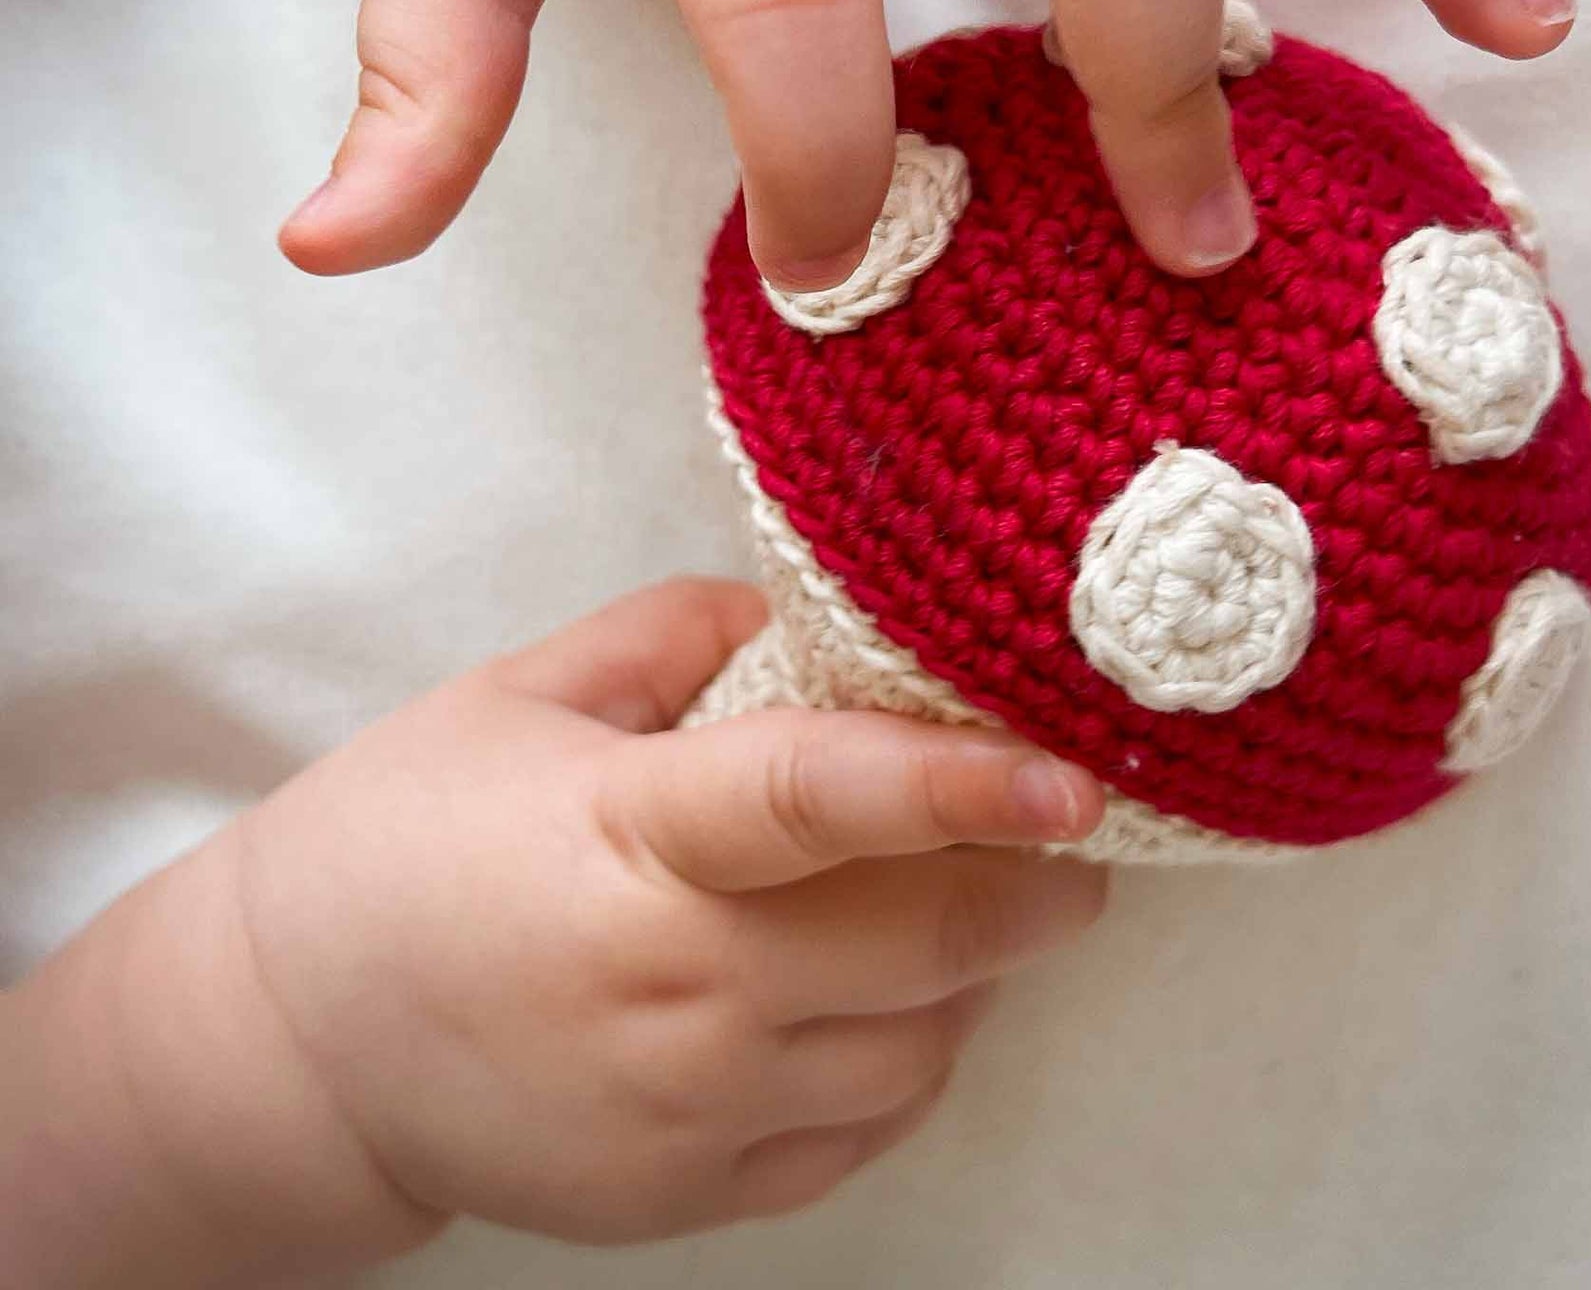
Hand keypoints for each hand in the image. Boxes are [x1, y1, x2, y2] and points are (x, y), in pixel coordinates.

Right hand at [3, 581, 1106, 1280]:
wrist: (289, 1049)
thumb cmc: (399, 839)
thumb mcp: (517, 696)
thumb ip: (674, 636)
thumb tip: (808, 618)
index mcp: (626, 835)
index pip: (822, 801)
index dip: (965, 783)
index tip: (1077, 778)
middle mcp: (672, 986)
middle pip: (915, 939)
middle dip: (1033, 890)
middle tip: (1077, 838)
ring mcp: (685, 1109)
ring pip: (914, 1047)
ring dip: (976, 976)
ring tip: (971, 907)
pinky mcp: (688, 1196)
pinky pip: (862, 1132)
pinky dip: (911, 1061)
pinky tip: (892, 1001)